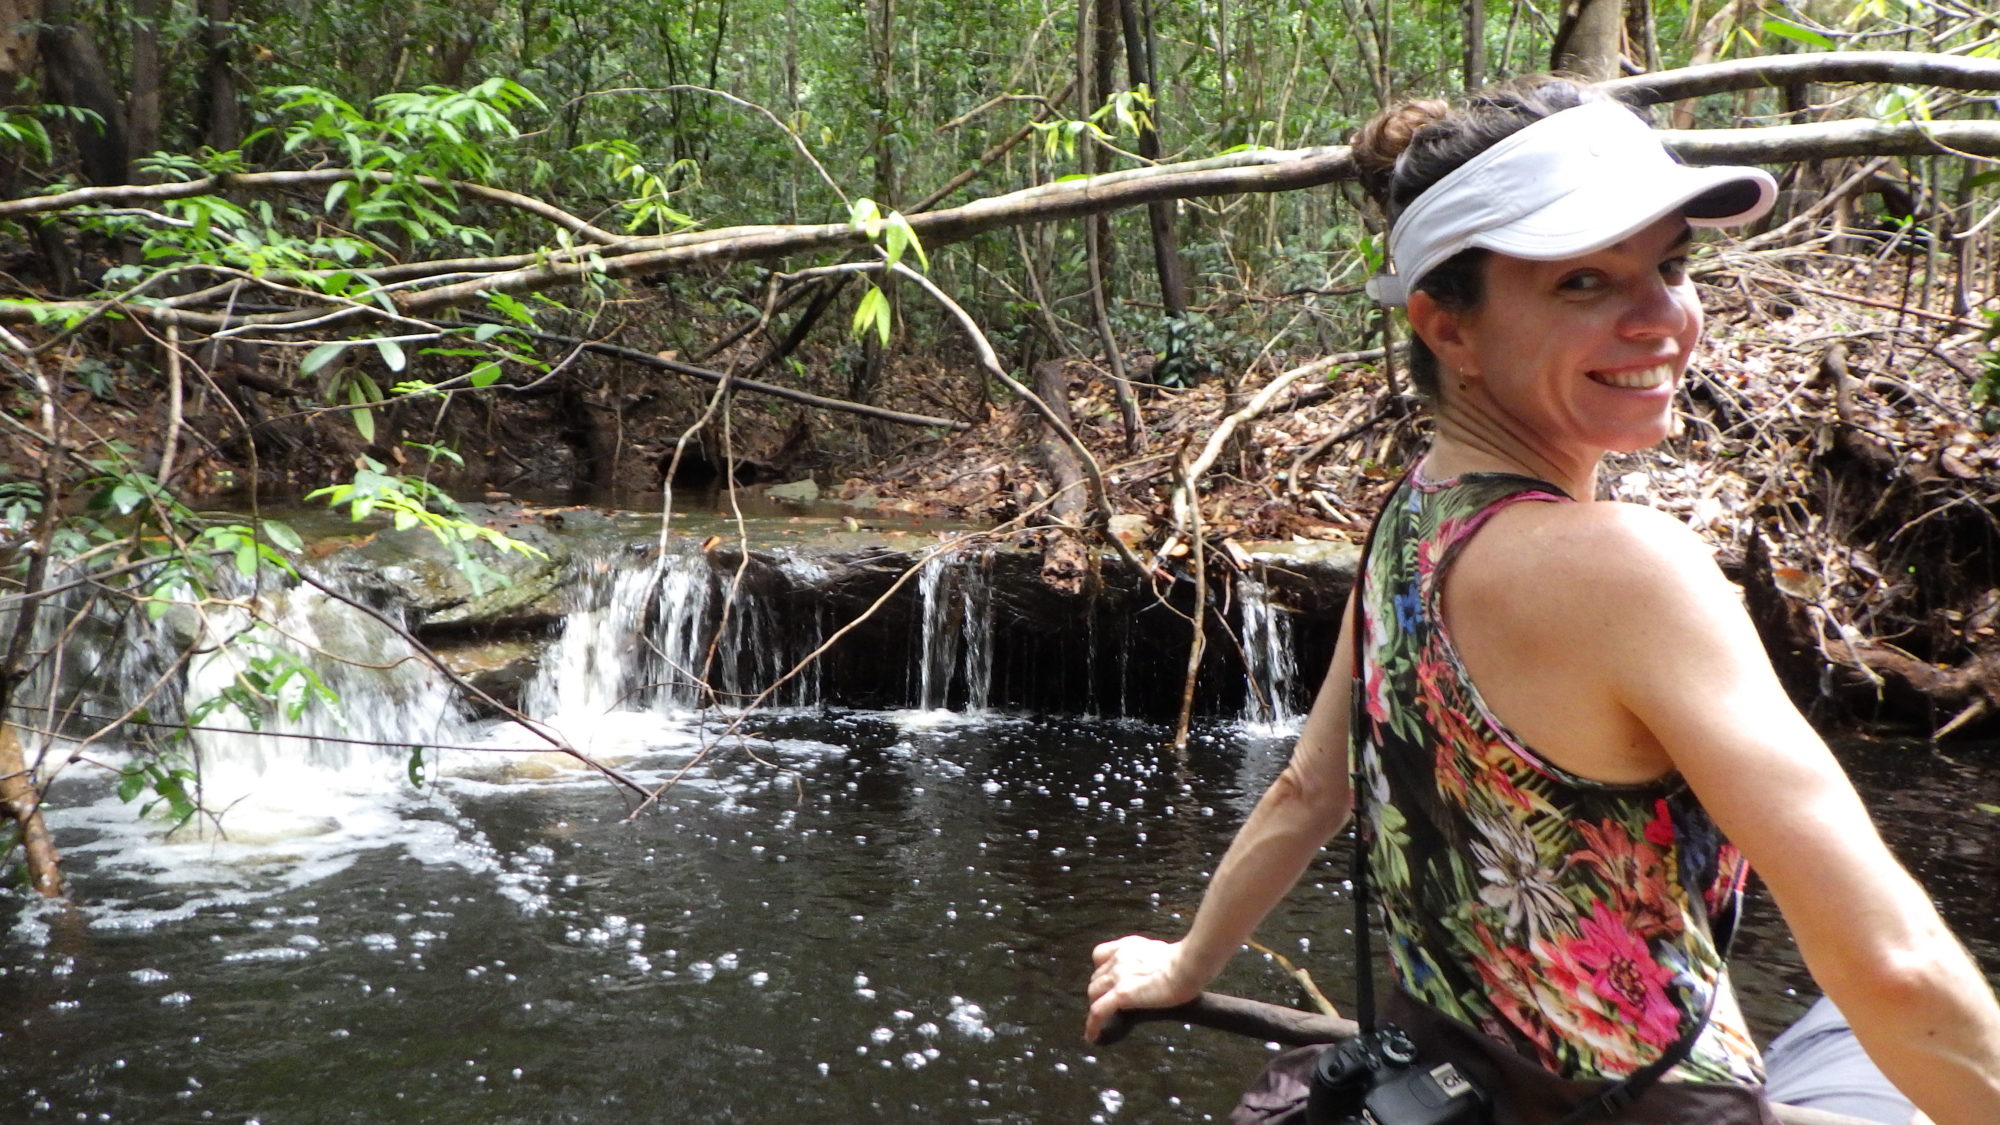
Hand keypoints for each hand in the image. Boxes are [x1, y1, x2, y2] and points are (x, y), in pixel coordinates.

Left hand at [1083, 934, 1205, 1042]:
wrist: (1188, 966)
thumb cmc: (1186, 962)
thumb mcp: (1164, 954)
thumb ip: (1154, 961)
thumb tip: (1161, 971)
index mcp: (1129, 947)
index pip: (1101, 955)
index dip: (1101, 970)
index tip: (1106, 981)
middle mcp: (1119, 958)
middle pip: (1097, 977)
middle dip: (1100, 991)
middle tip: (1107, 1005)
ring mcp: (1118, 976)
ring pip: (1093, 992)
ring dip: (1096, 1006)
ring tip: (1101, 1021)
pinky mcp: (1121, 994)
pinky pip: (1098, 1011)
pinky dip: (1093, 1025)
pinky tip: (1093, 1036)